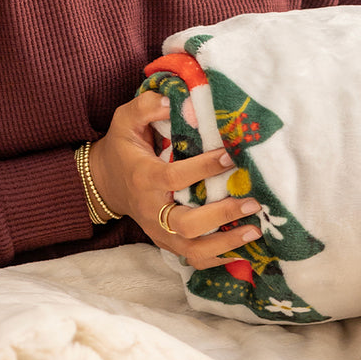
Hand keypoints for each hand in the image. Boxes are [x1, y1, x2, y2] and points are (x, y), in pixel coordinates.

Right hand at [87, 90, 262, 268]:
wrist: (105, 183)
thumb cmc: (122, 148)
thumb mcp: (124, 120)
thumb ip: (147, 106)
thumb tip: (176, 101)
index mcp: (143, 178)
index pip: (175, 178)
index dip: (204, 168)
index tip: (230, 155)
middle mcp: (151, 210)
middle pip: (186, 224)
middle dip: (221, 215)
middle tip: (252, 202)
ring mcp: (158, 231)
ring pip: (191, 249)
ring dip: (225, 243)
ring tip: (254, 230)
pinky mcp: (166, 242)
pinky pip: (193, 258)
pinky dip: (218, 257)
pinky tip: (243, 249)